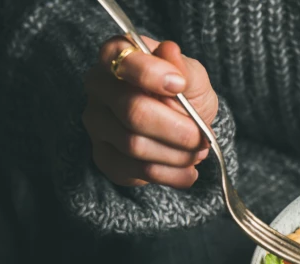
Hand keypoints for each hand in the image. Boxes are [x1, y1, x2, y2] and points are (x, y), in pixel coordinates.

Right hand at [82, 36, 217, 187]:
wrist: (183, 127)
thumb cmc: (184, 94)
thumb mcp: (193, 77)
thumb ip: (184, 69)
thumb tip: (170, 52)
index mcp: (117, 56)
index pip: (122, 61)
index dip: (151, 74)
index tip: (180, 86)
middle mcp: (99, 88)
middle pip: (133, 111)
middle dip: (177, 129)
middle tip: (202, 138)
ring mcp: (97, 123)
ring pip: (134, 145)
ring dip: (177, 155)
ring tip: (198, 152)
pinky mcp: (104, 156)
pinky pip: (135, 171)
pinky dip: (170, 175)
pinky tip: (188, 172)